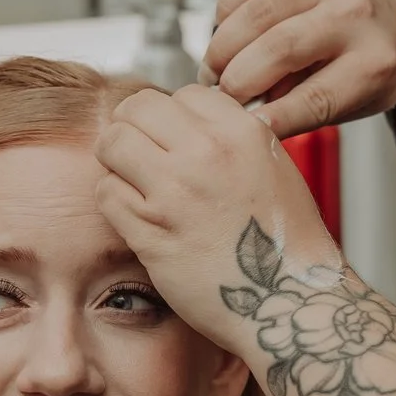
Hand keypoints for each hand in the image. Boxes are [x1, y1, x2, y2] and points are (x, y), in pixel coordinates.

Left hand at [94, 85, 341, 349]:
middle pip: (136, 108)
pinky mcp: (150, 230)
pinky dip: (115, 201)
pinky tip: (139, 216)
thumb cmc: (286, 242)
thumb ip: (230, 136)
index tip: (175, 139)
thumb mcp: (273, 166)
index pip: (182, 94)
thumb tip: (184, 122)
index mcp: (242, 133)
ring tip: (135, 183)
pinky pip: (106, 192)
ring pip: (112, 143)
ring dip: (117, 162)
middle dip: (134, 128)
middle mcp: (207, 154)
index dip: (173, 116)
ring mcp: (175, 192)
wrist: (290, 300)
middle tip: (141, 155)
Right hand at [202, 0, 395, 137]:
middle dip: (237, 79)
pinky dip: (227, 10)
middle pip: (280, 49)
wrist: (395, 11)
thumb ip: (305, 110)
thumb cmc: (368, 63)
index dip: (273, 116)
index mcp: (375, 62)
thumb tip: (249, 113)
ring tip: (216, 66)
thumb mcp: (354, 101)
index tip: (242, 126)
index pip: (317, 98)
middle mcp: (357, 14)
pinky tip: (228, 29)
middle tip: (220, 95)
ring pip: (256, 13)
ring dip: (223, 45)